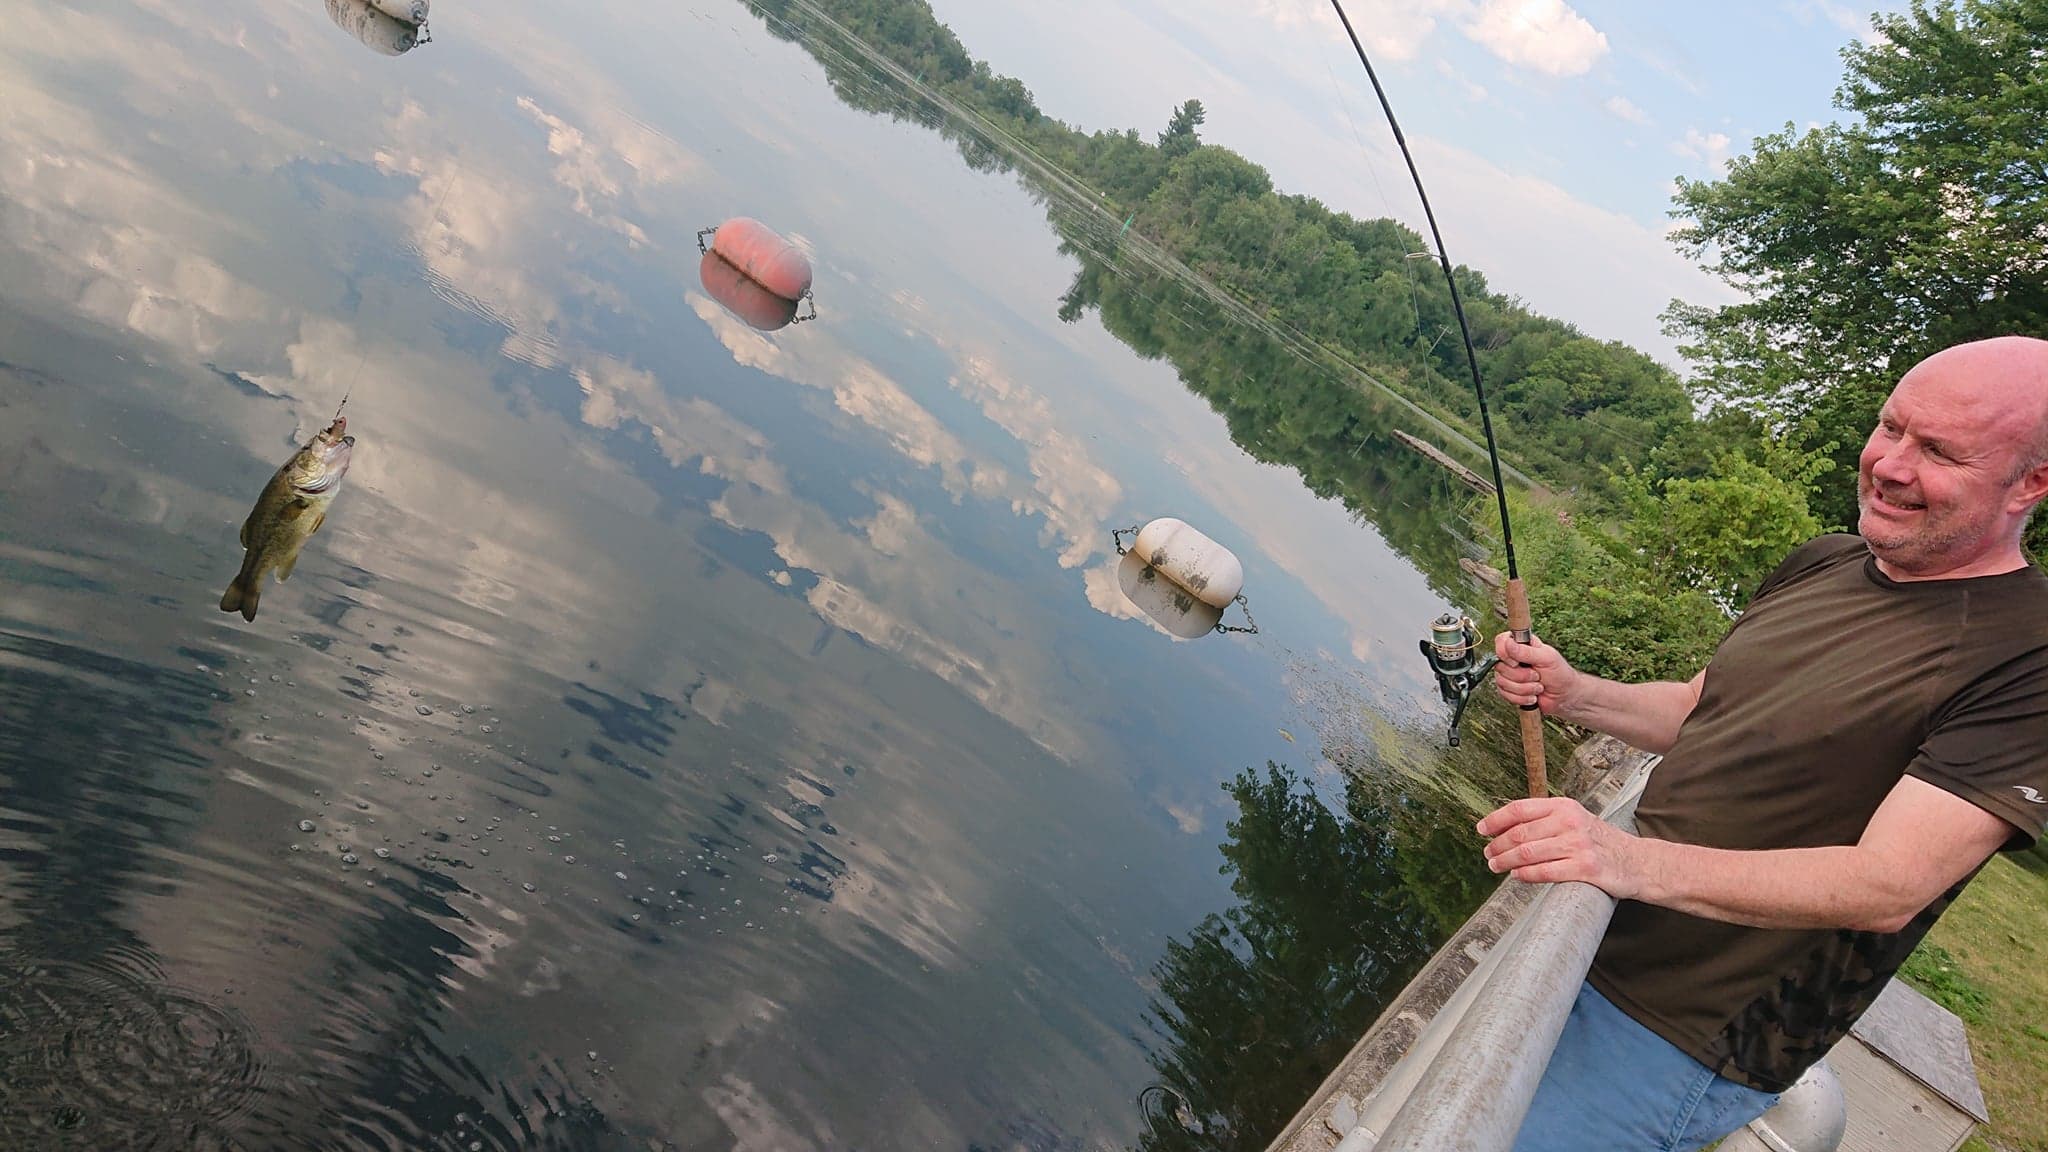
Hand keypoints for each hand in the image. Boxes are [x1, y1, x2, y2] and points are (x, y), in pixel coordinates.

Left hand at [1477, 797, 1645, 897]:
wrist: (1638, 862)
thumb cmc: (1601, 842)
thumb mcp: (1575, 820)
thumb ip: (1546, 820)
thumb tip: (1508, 829)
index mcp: (1564, 806)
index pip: (1520, 809)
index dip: (1496, 819)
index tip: (1481, 829)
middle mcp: (1569, 822)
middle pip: (1520, 833)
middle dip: (1497, 845)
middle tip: (1488, 854)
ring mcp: (1577, 845)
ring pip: (1528, 853)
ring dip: (1506, 862)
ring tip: (1496, 866)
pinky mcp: (1585, 868)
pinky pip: (1545, 872)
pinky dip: (1526, 875)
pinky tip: (1517, 876)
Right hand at [1493, 631, 1581, 717]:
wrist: (1564, 696)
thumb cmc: (1559, 674)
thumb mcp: (1547, 658)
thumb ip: (1526, 651)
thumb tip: (1508, 643)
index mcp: (1522, 645)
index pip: (1501, 641)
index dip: (1505, 653)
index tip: (1517, 662)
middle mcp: (1513, 659)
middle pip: (1501, 666)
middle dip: (1522, 676)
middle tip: (1537, 675)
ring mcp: (1509, 674)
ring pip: (1502, 682)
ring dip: (1524, 689)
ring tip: (1538, 686)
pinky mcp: (1509, 689)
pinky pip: (1505, 694)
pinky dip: (1522, 698)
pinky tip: (1532, 695)